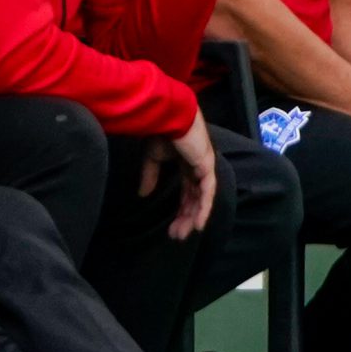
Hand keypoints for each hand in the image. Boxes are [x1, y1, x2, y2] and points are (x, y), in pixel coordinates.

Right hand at [137, 110, 219, 239]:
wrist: (168, 116)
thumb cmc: (161, 131)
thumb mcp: (153, 158)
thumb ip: (151, 176)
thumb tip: (143, 195)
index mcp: (187, 163)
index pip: (187, 191)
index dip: (181, 209)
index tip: (171, 226)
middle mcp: (199, 167)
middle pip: (195, 198)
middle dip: (186, 217)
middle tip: (177, 236)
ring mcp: (205, 167)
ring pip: (202, 198)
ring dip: (194, 217)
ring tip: (184, 234)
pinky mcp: (207, 166)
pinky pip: (207, 192)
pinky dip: (204, 208)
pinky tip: (198, 224)